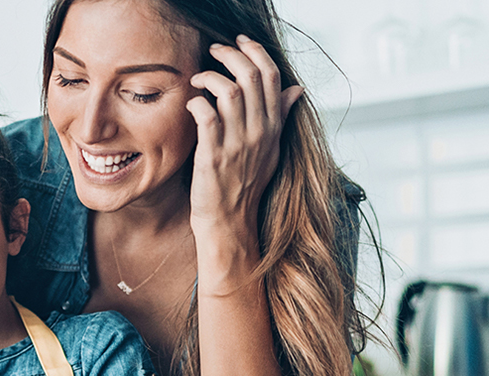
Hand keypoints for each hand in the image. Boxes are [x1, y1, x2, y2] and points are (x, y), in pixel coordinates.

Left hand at [186, 35, 303, 234]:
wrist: (230, 221)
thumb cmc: (247, 184)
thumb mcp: (272, 149)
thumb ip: (281, 117)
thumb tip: (296, 90)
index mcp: (273, 127)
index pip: (273, 77)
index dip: (257, 52)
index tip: (241, 42)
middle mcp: (259, 132)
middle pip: (251, 76)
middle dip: (230, 55)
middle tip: (213, 51)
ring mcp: (237, 144)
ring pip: (230, 91)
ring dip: (210, 76)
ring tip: (198, 78)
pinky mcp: (214, 156)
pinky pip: (207, 117)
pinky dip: (197, 103)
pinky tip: (191, 103)